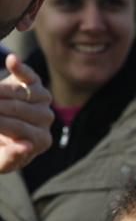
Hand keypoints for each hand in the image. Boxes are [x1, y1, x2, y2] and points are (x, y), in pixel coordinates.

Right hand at [0, 54, 52, 172]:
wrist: (0, 130)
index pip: (19, 129)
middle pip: (17, 109)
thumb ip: (12, 158)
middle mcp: (46, 120)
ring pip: (18, 93)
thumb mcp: (1, 159)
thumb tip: (26, 146)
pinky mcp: (35, 82)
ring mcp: (43, 100)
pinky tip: (11, 61)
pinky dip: (19, 68)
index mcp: (41, 141)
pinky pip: (28, 74)